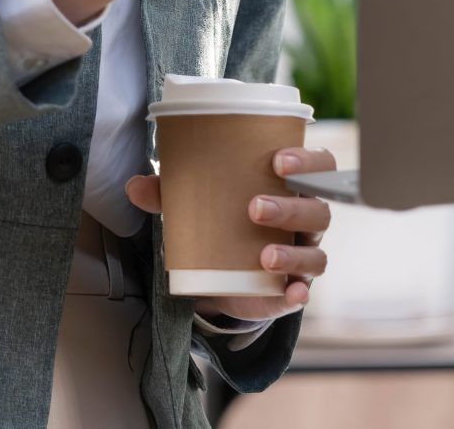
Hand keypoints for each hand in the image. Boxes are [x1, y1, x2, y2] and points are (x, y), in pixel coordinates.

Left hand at [127, 144, 337, 318]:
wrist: (226, 274)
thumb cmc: (223, 221)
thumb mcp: (199, 204)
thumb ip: (169, 193)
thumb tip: (133, 186)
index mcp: (292, 188)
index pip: (319, 166)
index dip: (307, 162)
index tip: (277, 161)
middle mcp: (306, 220)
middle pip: (318, 210)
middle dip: (290, 208)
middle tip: (254, 207)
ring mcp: (303, 256)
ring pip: (315, 253)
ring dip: (292, 253)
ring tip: (263, 256)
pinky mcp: (291, 289)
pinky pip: (305, 292)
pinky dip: (299, 292)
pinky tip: (291, 292)